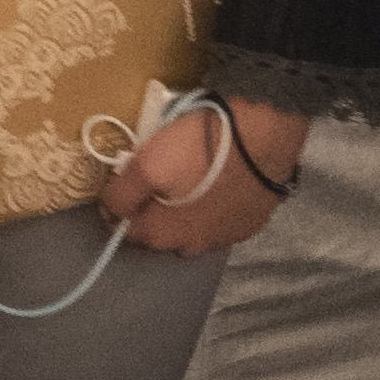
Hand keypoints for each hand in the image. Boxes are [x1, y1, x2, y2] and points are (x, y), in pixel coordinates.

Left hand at [96, 98, 300, 260]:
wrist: (267, 132)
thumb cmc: (201, 148)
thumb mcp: (148, 163)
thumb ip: (123, 193)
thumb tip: (113, 211)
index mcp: (166, 236)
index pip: (129, 231)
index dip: (122, 207)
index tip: (125, 184)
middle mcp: (196, 246)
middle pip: (164, 231)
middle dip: (156, 211)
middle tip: (158, 177)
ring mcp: (229, 236)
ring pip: (195, 227)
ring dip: (188, 211)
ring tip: (190, 179)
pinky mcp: (254, 221)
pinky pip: (224, 218)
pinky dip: (216, 205)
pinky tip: (218, 182)